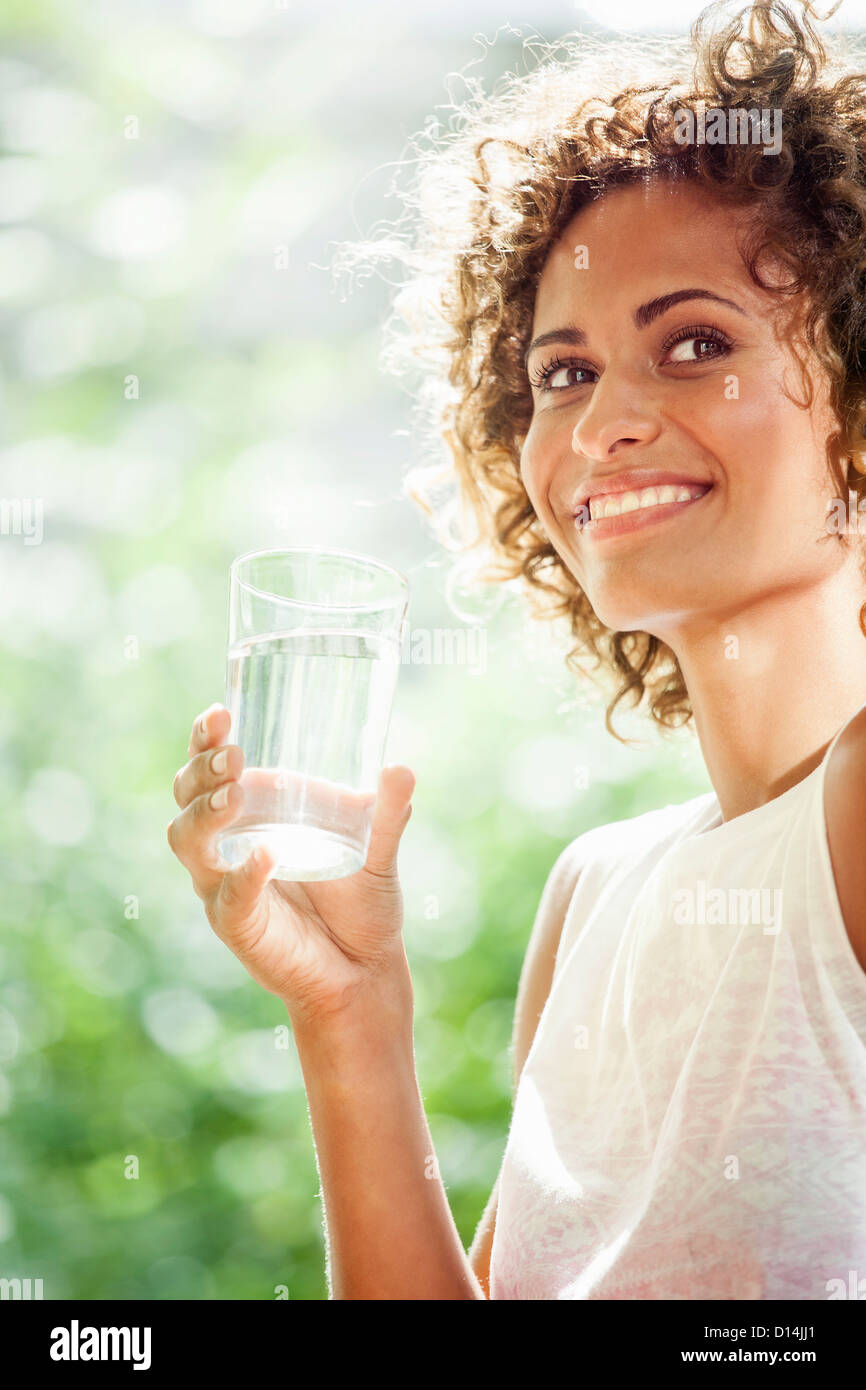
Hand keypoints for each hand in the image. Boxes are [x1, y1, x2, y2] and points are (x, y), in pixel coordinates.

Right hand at [167, 703, 415, 1023]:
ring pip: (188, 842)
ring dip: (206, 814)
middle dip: (200, 771)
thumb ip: (388, 812)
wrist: (366, 969)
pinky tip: (266, 855)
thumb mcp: (378, 849)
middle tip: (231, 755)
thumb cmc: (361, 902)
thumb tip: (401, 770)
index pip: (209, 767)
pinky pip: (229, 896)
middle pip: (186, 796)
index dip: (204, 739)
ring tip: (235, 795)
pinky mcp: (237, 924)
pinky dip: (244, 874)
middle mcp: (227, 845)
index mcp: (251, 813)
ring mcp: (225, 884)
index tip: (221, 712)